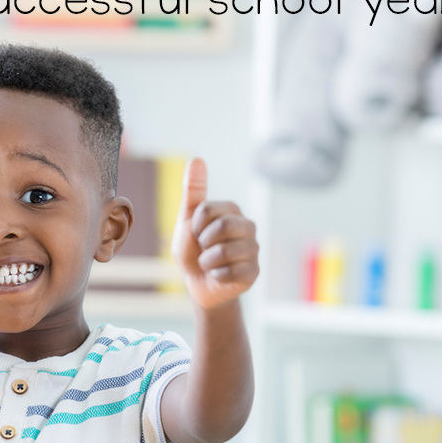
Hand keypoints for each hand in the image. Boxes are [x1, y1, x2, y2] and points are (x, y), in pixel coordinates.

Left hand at [171, 158, 259, 308]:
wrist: (198, 283)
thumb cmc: (193, 249)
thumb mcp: (187, 219)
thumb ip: (193, 190)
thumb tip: (197, 159)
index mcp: (232, 210)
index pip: (209, 209)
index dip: (195, 225)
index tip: (195, 233)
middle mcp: (248, 226)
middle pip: (224, 226)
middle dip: (203, 242)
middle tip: (203, 248)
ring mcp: (253, 250)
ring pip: (226, 252)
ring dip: (207, 261)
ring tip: (209, 263)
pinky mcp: (254, 272)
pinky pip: (230, 273)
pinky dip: (216, 276)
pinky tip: (218, 275)